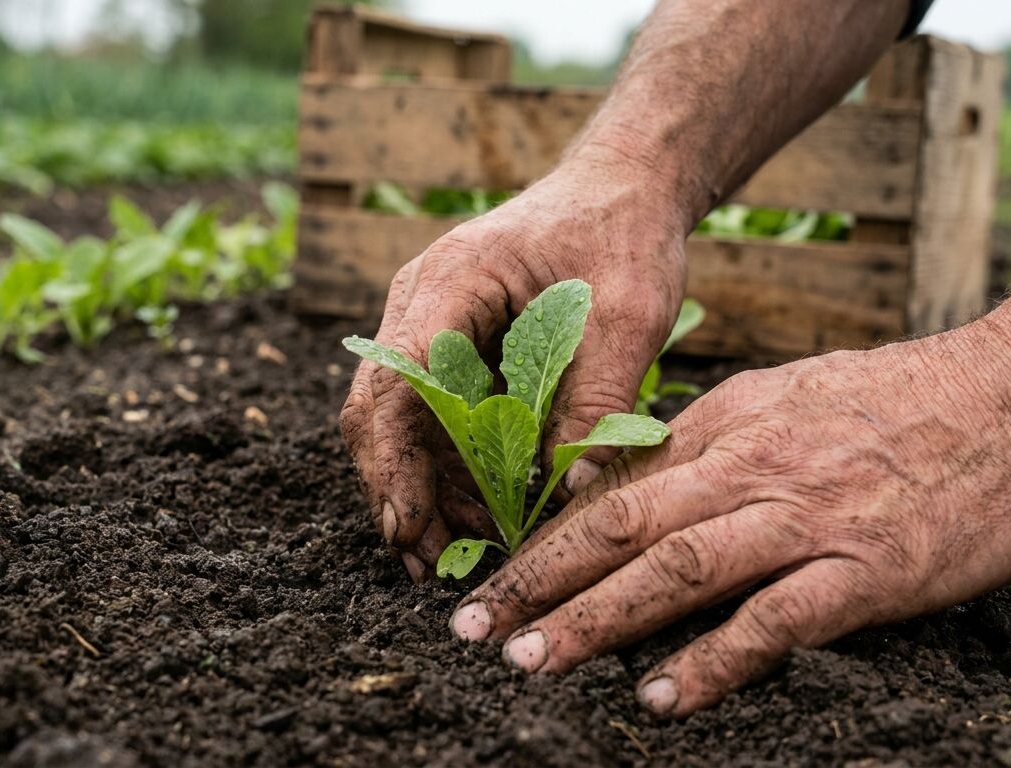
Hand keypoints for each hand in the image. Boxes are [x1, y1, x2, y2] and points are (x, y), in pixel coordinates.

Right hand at [341, 156, 690, 578]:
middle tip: (428, 563)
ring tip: (461, 551)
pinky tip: (481, 513)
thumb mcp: (629, 315)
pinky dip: (452, 467)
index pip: (397, 378)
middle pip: (381, 409)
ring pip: (402, 421)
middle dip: (399, 489)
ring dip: (425, 488)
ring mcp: (431, 325)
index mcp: (453, 279)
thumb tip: (572, 492)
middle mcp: (423, 302)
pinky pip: (436, 417)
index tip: (407, 525)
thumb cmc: (624, 233)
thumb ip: (598, 399)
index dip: (393, 459)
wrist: (623, 188)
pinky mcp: (452, 348)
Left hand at [449, 324, 1010, 715]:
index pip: (615, 485)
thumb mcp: (788, 395)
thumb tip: (640, 476)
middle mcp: (750, 469)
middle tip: (474, 624)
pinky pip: (772, 622)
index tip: (493, 573)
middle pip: (622, 525)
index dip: (545, 533)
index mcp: (728, 426)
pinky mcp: (864, 571)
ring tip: (534, 661)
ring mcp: (805, 520)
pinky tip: (661, 698)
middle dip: (538, 578)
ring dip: (597, 619)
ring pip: (678, 570)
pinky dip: (712, 662)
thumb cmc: (900, 399)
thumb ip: (713, 435)